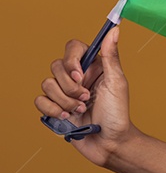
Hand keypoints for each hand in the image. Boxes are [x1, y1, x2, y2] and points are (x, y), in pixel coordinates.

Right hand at [35, 27, 134, 166]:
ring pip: (46, 84)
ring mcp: (64, 92)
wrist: (109, 143)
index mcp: (93, 67)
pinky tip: (68, 117)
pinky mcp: (55, 107)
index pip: (73, 48)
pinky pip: (40, 100)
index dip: (71, 60)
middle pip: (56, 66)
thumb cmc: (117, 114)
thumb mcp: (117, 83)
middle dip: (70, 86)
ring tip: (80, 110)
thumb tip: (115, 30)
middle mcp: (77, 77)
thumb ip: (111, 56)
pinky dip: (53, 109)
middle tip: (86, 98)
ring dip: (64, 100)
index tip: (80, 75)